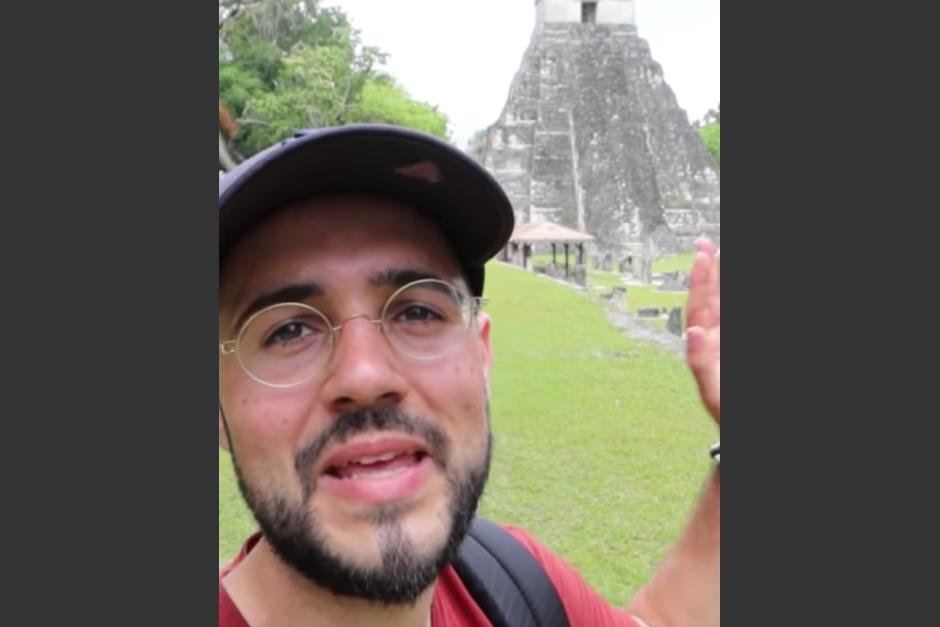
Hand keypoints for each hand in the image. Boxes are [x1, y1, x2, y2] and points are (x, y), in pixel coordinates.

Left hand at [686, 238, 719, 424]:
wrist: (739, 426)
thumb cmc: (726, 413)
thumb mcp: (714, 393)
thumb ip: (701, 361)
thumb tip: (692, 331)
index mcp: (706, 345)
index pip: (700, 305)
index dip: (700, 278)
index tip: (703, 252)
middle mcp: (717, 338)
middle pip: (712, 298)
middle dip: (710, 271)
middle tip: (706, 242)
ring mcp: (725, 340)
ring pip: (723, 305)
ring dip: (723, 282)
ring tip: (722, 256)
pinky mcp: (726, 343)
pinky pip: (726, 317)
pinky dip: (725, 299)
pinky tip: (725, 286)